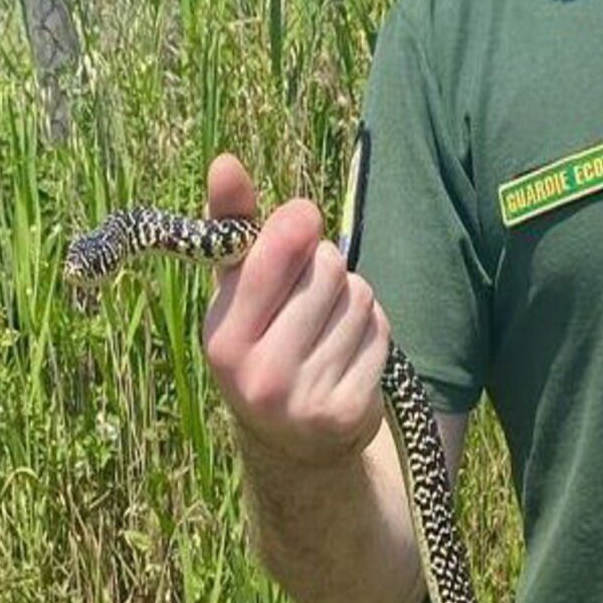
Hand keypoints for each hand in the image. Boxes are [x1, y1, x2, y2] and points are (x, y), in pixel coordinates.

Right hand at [202, 153, 389, 465]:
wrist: (293, 441)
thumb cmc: (263, 342)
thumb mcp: (235, 293)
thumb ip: (231, 227)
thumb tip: (226, 161)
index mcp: (222, 338)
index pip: (277, 250)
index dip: (297, 224)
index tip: (302, 218)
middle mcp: (259, 374)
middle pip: (326, 268)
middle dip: (325, 267)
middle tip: (311, 293)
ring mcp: (305, 398)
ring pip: (359, 296)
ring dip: (353, 299)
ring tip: (328, 326)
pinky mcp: (348, 410)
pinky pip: (380, 331)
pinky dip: (373, 330)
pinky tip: (349, 350)